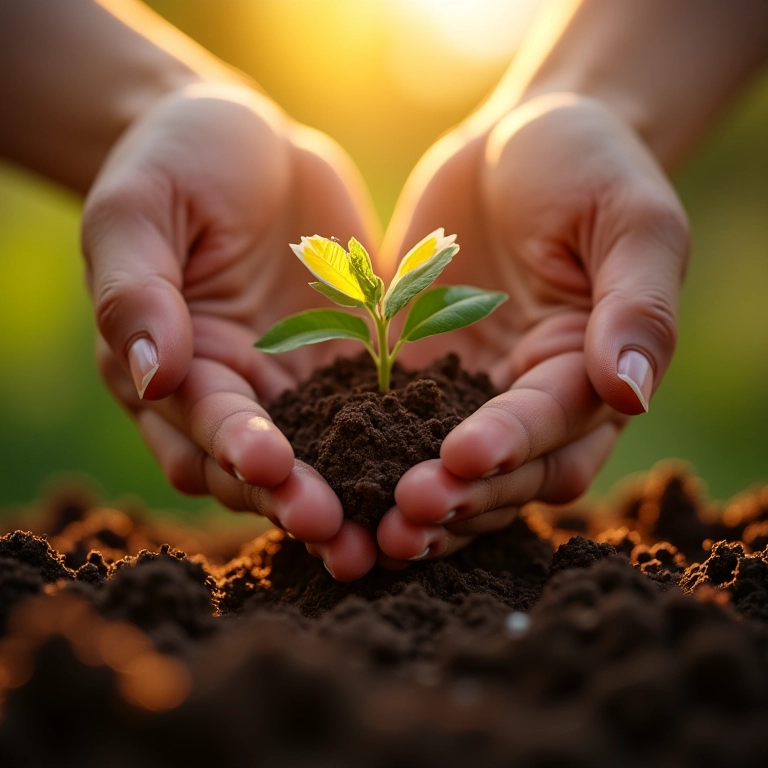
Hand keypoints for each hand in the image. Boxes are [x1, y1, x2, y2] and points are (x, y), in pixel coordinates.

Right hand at [83, 83, 379, 579]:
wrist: (250, 139)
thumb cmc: (179, 160)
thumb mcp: (141, 207)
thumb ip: (137, 290)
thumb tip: (149, 373)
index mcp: (169, 363)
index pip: (201, 419)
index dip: (234, 448)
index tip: (272, 468)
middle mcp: (231, 390)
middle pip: (260, 465)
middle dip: (297, 500)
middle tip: (342, 539)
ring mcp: (291, 384)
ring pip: (320, 457)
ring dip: (352, 497)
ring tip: (394, 536)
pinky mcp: (344, 365)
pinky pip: (372, 413)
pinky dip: (397, 446)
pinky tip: (437, 468)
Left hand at [376, 93, 688, 564]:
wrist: (514, 142)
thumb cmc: (585, 164)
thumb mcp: (628, 217)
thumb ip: (636, 304)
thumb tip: (631, 394)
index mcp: (591, 367)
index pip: (557, 424)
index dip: (512, 444)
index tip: (462, 455)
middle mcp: (535, 395)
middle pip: (509, 471)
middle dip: (462, 495)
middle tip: (406, 514)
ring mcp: (474, 391)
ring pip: (456, 471)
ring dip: (422, 505)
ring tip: (374, 530)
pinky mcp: (421, 375)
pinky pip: (398, 427)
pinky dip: (376, 459)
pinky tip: (337, 478)